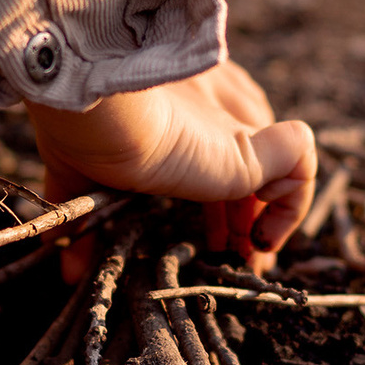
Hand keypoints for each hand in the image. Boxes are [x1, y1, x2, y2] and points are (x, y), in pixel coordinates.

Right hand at [26, 61, 315, 270]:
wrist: (95, 106)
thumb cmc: (77, 125)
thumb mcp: (79, 174)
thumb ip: (81, 215)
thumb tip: (63, 267)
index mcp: (175, 97)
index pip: (216, 136)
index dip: (218, 193)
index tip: (205, 237)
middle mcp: (212, 100)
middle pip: (249, 154)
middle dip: (244, 209)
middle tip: (232, 254)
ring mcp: (236, 122)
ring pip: (278, 162)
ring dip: (269, 214)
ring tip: (249, 256)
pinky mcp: (255, 146)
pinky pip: (301, 164)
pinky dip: (290, 206)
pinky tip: (258, 237)